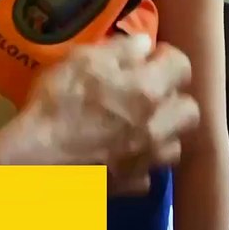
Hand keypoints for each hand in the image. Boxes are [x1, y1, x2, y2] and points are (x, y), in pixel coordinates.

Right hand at [22, 35, 199, 193]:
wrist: (38, 160)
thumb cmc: (58, 103)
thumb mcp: (82, 60)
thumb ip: (120, 49)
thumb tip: (145, 45)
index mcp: (150, 89)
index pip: (182, 65)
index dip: (166, 56)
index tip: (149, 57)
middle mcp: (158, 125)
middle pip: (190, 110)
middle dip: (175, 98)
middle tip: (150, 93)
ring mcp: (147, 159)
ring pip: (175, 145)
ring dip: (163, 133)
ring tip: (141, 127)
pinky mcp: (130, 184)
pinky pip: (147, 174)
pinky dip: (139, 164)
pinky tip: (121, 157)